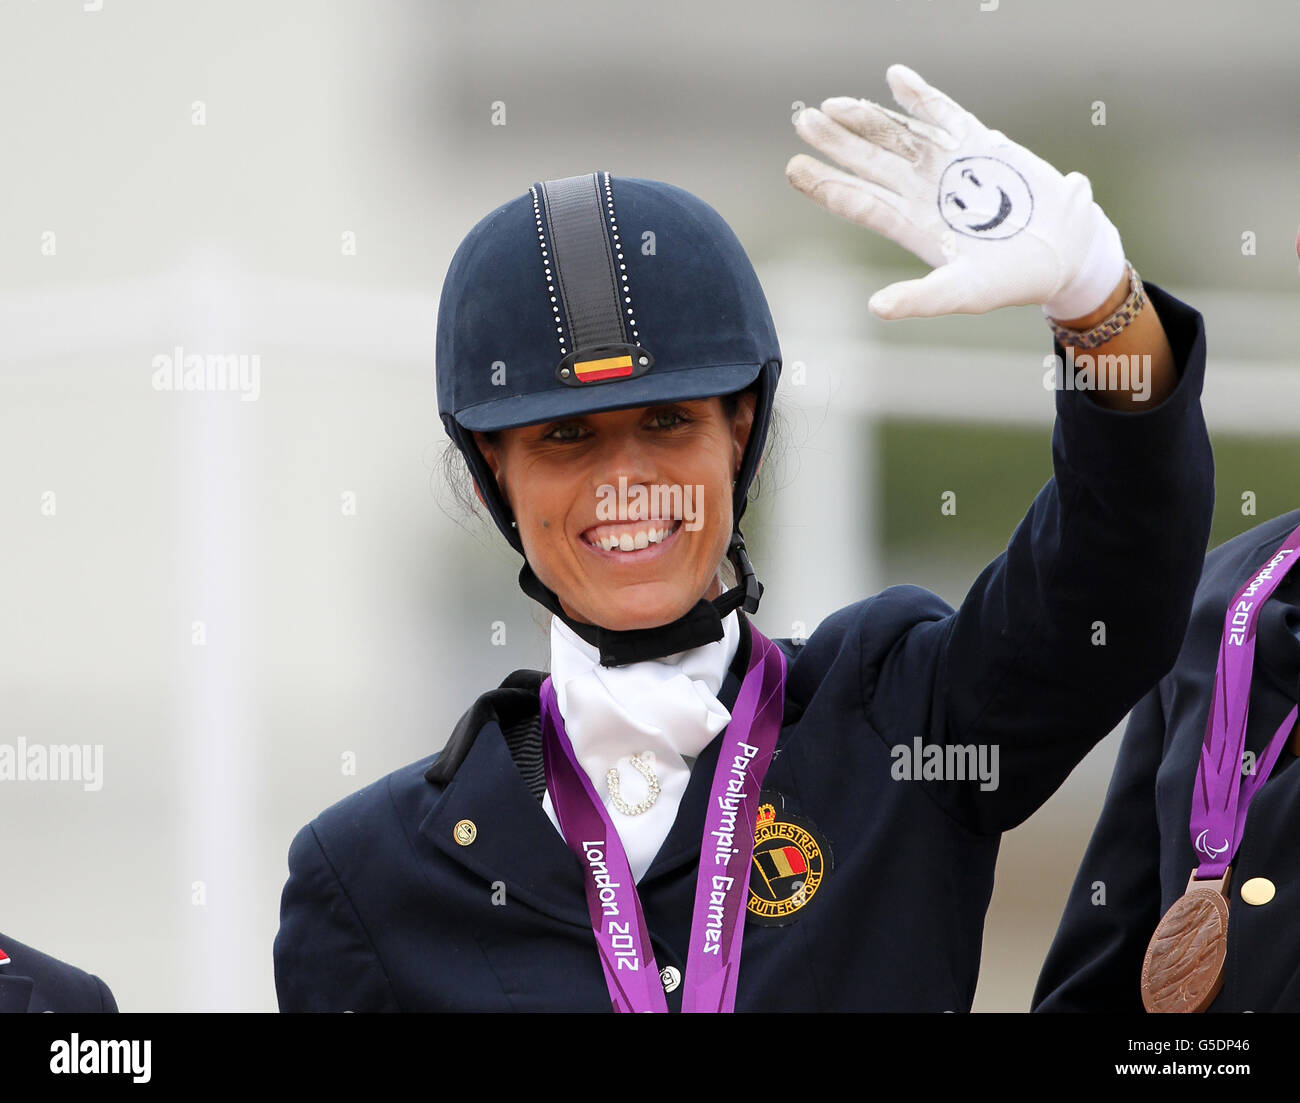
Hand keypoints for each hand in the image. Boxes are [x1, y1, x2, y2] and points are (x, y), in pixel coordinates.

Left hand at [787, 64, 1125, 321]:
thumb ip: (919, 299)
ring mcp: (948, 165)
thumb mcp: (962, 293)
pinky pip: (943, 114)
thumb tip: (875, 309)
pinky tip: (896, 78)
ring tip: (833, 104)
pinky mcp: (979, 143)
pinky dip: (920, 97)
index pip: (860, 201)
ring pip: (897, 135)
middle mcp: (921, 192)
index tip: (794, 168)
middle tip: (802, 122)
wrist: (1063, 251)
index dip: (827, 185)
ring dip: (866, 118)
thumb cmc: (1010, 280)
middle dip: (836, 143)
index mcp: (911, 225)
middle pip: (869, 162)